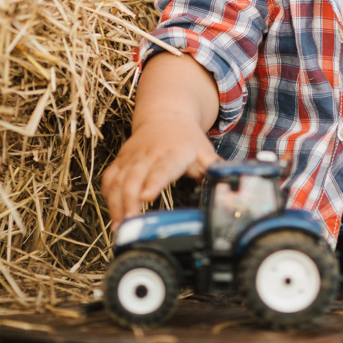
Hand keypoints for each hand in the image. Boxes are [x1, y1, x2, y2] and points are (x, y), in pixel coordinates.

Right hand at [101, 53, 222, 225]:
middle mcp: (149, 154)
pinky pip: (109, 180)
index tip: (147, 197)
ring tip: (120, 227)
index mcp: (174, 152)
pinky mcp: (121, 160)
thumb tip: (235, 189)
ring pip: (117, 181)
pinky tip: (113, 215)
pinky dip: (108, 197)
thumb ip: (217, 171)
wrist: (165, 115)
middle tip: (129, 225)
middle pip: (133, 178)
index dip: (154, 183)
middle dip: (128, 202)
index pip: (162, 169)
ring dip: (115, 205)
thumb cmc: (187, 139)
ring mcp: (132, 157)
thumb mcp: (205, 152)